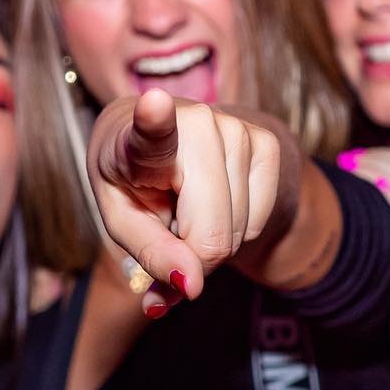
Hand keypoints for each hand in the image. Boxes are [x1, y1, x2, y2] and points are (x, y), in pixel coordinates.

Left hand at [88, 89, 282, 314]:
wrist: (159, 136)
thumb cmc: (133, 181)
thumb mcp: (122, 222)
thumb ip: (152, 255)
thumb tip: (192, 286)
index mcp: (140, 139)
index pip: (153, 131)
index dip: (154, 120)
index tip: (152, 102)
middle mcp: (195, 124)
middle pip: (212, 232)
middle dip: (193, 255)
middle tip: (169, 231)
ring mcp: (237, 129)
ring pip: (237, 231)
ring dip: (212, 239)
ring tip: (187, 208)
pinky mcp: (267, 142)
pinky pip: (259, 219)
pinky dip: (238, 228)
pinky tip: (214, 202)